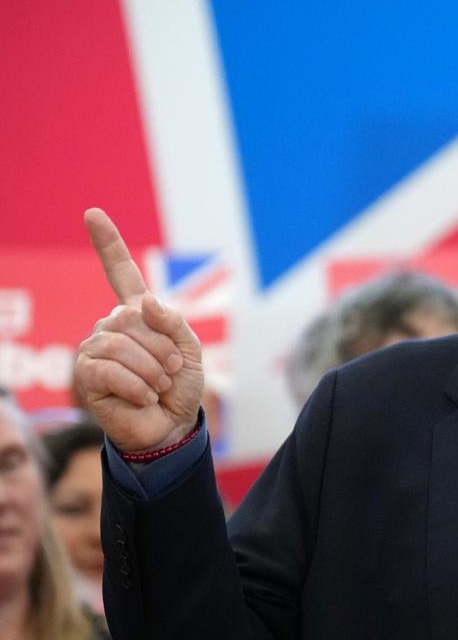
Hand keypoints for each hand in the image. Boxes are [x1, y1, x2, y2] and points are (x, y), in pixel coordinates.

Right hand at [74, 208, 203, 452]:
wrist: (170, 426)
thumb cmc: (180, 388)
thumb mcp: (190, 351)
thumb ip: (173, 323)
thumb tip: (142, 301)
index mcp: (137, 314)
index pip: (120, 273)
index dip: (108, 243)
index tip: (93, 213)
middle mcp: (111, 326)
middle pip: (132, 318)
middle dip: (162, 348)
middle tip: (171, 372)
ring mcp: (94, 349)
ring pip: (121, 344)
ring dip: (152, 370)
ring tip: (158, 387)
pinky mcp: (85, 375)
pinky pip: (109, 369)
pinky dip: (137, 386)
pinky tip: (142, 397)